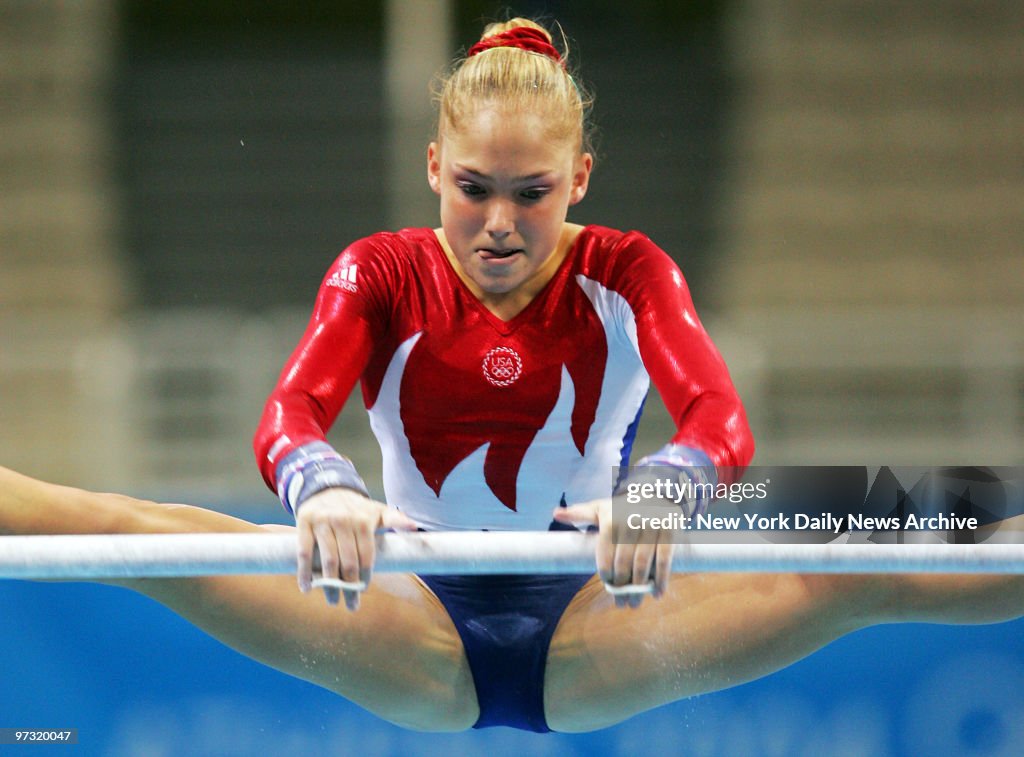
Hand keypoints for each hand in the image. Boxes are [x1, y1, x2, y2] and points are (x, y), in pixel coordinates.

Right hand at [295, 487, 417, 609]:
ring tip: (333, 600)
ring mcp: (323, 521)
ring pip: (327, 560)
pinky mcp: (305, 521)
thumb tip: (415, 527)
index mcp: (364, 520)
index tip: (363, 590)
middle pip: (348, 562)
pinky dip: (305, 572)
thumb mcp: (378, 511)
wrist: (328, 488)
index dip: (365, 576)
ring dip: (329, 585)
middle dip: (349, 587)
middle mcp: (344, 520)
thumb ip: (396, 520)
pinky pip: (304, 551)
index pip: (366, 556)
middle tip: (351, 604)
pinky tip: (307, 588)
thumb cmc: (357, 508)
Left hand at [553, 498, 674, 607]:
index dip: (606, 573)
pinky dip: (662, 579)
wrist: (654, 492)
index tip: (607, 584)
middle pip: (623, 563)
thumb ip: (580, 513)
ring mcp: (651, 528)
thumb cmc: (622, 507)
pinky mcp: (669, 532)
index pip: (605, 553)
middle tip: (620, 602)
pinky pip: (665, 559)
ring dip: (639, 588)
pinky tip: (657, 594)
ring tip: (634, 603)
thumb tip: (555, 513)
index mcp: (611, 519)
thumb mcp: (600, 507)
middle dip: (621, 586)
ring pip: (643, 564)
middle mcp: (630, 523)